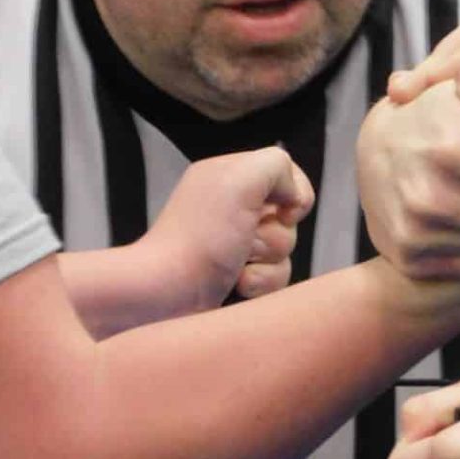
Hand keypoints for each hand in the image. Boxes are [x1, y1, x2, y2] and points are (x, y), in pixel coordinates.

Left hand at [139, 146, 313, 311]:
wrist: (166, 293)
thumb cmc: (202, 236)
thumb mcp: (240, 179)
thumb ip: (277, 166)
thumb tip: (293, 198)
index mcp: (230, 175)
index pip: (286, 173)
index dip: (293, 192)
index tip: (281, 209)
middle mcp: (232, 205)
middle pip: (288, 216)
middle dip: (274, 233)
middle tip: (244, 239)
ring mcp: (235, 242)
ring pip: (285, 249)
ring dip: (268, 261)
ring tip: (236, 266)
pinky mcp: (237, 275)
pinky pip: (275, 277)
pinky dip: (262, 283)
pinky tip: (238, 285)